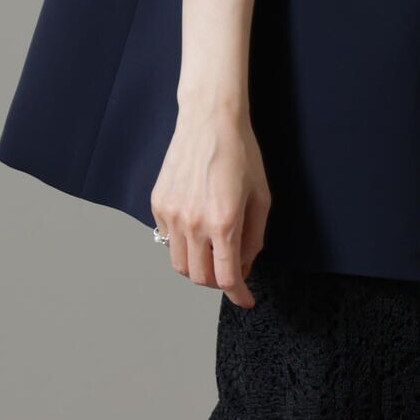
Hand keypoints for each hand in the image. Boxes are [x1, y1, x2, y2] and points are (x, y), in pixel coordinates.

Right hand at [150, 99, 270, 308]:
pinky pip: (167, 239)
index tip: (246, 300)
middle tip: (230, 269)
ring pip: (180, 264)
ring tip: (212, 250)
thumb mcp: (261, 197)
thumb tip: (244, 266)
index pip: (227, 278)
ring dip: (198, 266)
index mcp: (224, 222)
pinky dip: (182, 243)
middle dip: (218, 282)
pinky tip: (196, 225)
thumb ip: (254, 238)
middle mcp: (194, 222)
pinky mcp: (158, 203)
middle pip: (200, 278)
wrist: (209, 118)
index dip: (239, 295)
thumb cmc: (241, 152)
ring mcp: (172, 213)